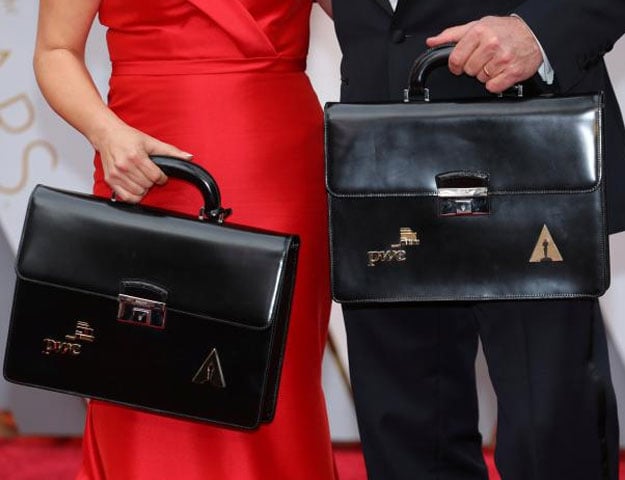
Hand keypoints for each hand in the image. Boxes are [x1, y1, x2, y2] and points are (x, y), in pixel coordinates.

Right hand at [92, 122, 192, 202]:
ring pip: (139, 193)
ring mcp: (116, 174)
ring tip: (140, 177)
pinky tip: (134, 185)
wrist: (107, 135)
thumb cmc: (128, 138)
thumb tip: (188, 157)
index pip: (156, 177)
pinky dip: (134, 195)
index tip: (159, 175)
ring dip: (143, 188)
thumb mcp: (151, 142)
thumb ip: (171, 151)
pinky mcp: (110, 180)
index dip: (161, 177)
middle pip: (147, 185)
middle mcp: (124, 166)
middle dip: (151, 181)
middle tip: (147, 173)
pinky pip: (127, 198)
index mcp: (136, 156)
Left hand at [426, 16, 542, 92]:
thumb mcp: (477, 26)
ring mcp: (503, 59)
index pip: (455, 59)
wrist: (534, 34)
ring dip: (485, 75)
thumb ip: (452, 35)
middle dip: (473, 67)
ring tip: (494, 63)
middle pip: (468, 70)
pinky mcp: (512, 72)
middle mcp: (491, 44)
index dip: (456, 64)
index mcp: (479, 32)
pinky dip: (495, 83)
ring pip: (480, 79)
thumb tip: (432, 42)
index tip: (461, 63)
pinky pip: (493, 87)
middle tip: (484, 59)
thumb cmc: (504, 30)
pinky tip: (501, 72)